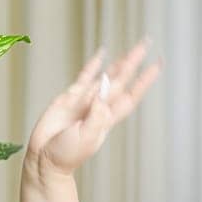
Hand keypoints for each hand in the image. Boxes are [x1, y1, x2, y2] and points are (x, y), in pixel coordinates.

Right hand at [25, 40, 160, 178]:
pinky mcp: (69, 97)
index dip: (145, 79)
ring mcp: (85, 100)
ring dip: (119, 62)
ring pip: (106, 76)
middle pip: (122, 79)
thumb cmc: (66, 154)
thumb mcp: (86, 138)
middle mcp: (99, 106)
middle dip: (134, 62)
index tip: (158, 64)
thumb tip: (104, 92)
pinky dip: (93, 65)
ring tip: (131, 50)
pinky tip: (102, 54)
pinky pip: (84, 77)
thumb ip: (96, 115)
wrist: (44, 158)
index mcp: (107, 118)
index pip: (132, 94)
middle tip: (146, 43)